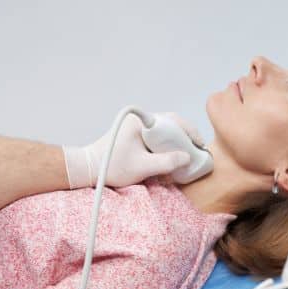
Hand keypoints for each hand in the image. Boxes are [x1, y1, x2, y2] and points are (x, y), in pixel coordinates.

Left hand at [63, 110, 204, 188]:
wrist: (88, 168)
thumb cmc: (111, 166)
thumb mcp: (142, 167)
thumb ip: (166, 162)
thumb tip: (186, 157)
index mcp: (141, 122)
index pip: (173, 120)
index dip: (189, 131)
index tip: (199, 144)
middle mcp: (140, 121)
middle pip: (171, 125)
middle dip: (186, 138)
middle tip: (196, 151)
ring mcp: (137, 128)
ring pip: (164, 132)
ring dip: (176, 143)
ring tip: (187, 155)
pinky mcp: (135, 136)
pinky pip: (156, 138)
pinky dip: (166, 146)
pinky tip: (171, 158)